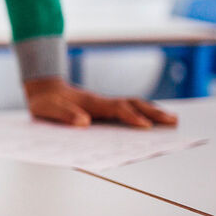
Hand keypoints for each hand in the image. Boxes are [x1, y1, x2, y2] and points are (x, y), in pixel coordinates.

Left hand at [24, 77, 177, 127]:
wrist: (42, 89)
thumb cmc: (45, 101)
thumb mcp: (46, 108)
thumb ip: (64, 114)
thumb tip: (84, 123)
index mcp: (90, 102)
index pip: (116, 108)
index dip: (131, 116)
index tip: (146, 126)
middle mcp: (101, 102)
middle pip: (132, 103)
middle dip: (153, 112)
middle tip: (173, 121)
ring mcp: (104, 104)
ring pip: (133, 105)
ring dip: (152, 112)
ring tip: (172, 121)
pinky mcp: (104, 109)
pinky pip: (127, 109)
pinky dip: (142, 113)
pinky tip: (153, 122)